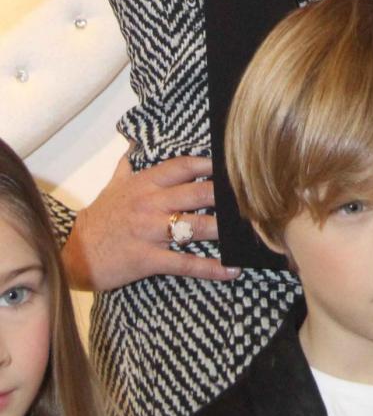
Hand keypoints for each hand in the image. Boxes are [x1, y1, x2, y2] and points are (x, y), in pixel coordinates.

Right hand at [61, 154, 240, 290]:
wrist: (74, 254)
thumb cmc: (99, 219)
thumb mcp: (112, 186)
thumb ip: (127, 166)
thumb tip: (133, 146)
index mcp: (144, 184)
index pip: (182, 166)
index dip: (209, 163)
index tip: (233, 161)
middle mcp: (150, 204)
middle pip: (197, 193)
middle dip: (226, 194)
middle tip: (254, 193)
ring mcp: (150, 232)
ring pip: (196, 226)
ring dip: (224, 229)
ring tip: (250, 230)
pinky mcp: (148, 259)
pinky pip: (185, 263)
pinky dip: (211, 268)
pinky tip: (232, 269)